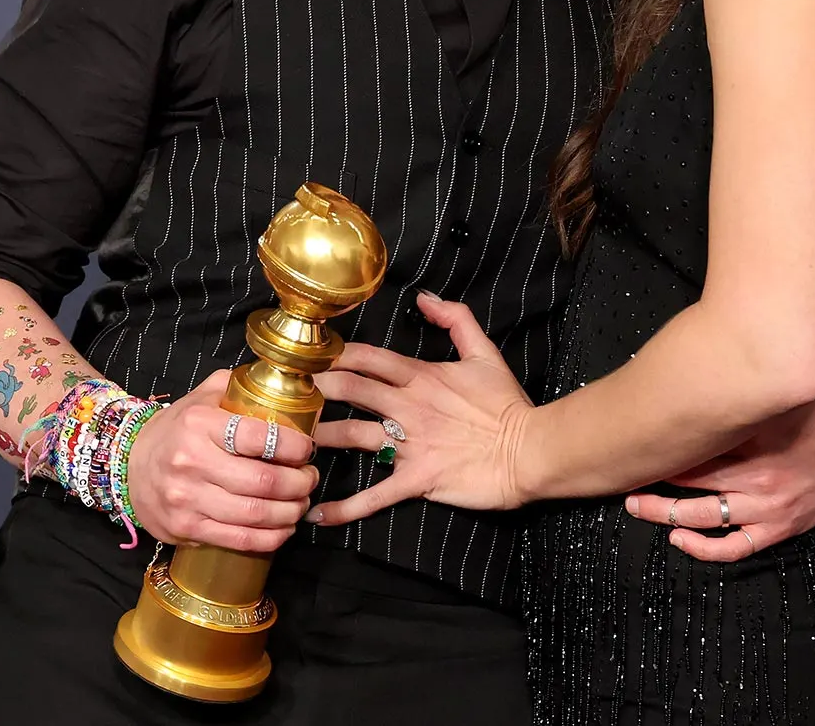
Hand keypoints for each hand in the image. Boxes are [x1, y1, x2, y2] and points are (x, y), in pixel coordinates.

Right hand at [123, 368, 319, 551]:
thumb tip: (280, 383)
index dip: (293, 447)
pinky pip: (239, 540)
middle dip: (300, 483)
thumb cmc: (176, 431)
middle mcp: (192, 461)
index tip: (307, 449)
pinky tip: (284, 528)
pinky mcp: (185, 529)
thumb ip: (236, 386)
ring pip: (255, 514)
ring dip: (291, 512)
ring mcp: (187, 499)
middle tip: (310, 478)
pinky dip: (271, 538)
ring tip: (301, 502)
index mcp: (200, 424)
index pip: (259, 437)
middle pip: (263, 481)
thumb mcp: (200, 397)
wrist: (126, 465)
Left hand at [306, 293, 533, 524]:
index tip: (309, 356)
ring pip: (352, 436)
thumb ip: (455, 319)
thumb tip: (424, 298)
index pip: (367, 358)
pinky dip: (345, 507)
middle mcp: (408, 406)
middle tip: (284, 392)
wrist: (530, 451)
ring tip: (284, 444)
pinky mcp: (416, 479)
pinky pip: (375, 495)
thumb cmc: (507, 405)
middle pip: (350, 390)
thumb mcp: (484, 353)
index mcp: (420, 376)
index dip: (335, 355)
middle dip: (315, 389)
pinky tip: (316, 514)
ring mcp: (410, 444)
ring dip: (318, 439)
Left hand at [622, 396, 814, 560]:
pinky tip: (679, 541)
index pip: (699, 448)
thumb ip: (745, 394)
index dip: (665, 449)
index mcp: (757, 444)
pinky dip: (705, 549)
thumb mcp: (779, 399)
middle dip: (655, 482)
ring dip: (667, 515)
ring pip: (707, 519)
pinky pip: (736, 548)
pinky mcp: (778, 530)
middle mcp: (759, 480)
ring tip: (637, 507)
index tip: (637, 445)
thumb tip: (703, 367)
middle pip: (694, 484)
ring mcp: (768, 510)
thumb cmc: (812, 418)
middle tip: (624, 478)